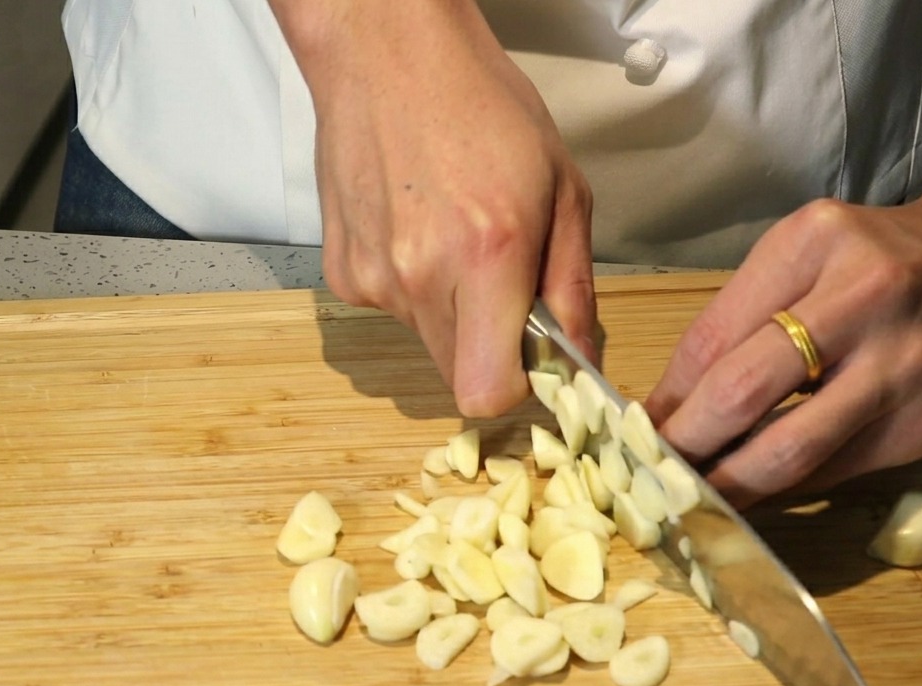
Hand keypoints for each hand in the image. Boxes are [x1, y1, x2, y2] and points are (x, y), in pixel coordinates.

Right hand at [270, 1, 595, 417]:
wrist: (386, 57)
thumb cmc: (480, 106)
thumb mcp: (562, 188)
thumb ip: (573, 284)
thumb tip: (579, 354)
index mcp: (488, 255)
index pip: (486, 392)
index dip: (514, 387)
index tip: (531, 360)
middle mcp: (421, 276)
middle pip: (458, 375)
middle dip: (489, 350)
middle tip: (502, 288)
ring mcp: (373, 278)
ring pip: (427, 341)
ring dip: (451, 313)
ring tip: (453, 238)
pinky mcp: (342, 273)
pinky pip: (392, 310)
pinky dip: (411, 288)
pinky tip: (416, 230)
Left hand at [645, 155, 921, 506]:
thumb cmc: (888, 259)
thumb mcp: (812, 255)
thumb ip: (745, 316)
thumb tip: (673, 399)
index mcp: (810, 244)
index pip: (710, 337)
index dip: (664, 396)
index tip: (634, 428)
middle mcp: (858, 298)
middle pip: (739, 393)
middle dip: (683, 444)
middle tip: (649, 472)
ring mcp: (899, 364)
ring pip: (788, 447)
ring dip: (728, 483)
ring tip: (691, 499)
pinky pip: (835, 468)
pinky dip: (786, 489)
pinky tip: (755, 496)